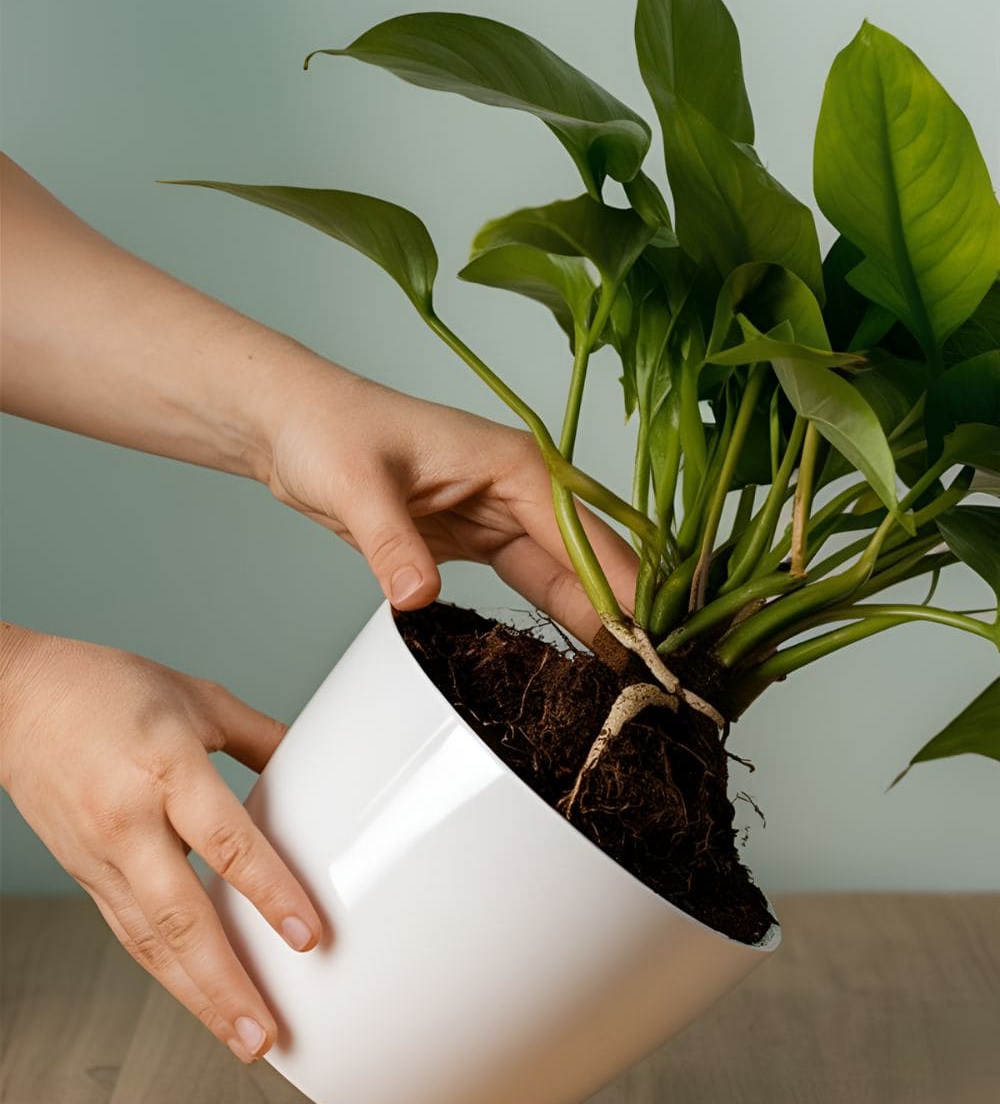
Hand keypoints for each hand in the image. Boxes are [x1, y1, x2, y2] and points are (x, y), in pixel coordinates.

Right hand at [0, 624, 321, 1060]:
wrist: (12, 700)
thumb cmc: (106, 689)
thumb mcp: (197, 698)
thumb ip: (260, 736)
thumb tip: (319, 763)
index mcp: (163, 762)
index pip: (224, 839)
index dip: (268, 890)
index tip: (306, 936)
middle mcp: (127, 817)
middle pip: (180, 913)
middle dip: (226, 982)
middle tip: (267, 1032)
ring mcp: (100, 853)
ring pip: (151, 940)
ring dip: (199, 996)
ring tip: (243, 1039)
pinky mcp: (85, 873)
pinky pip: (130, 933)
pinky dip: (168, 972)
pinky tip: (200, 1001)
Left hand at [264, 363, 638, 644]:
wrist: (294, 426)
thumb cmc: (329, 431)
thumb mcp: (357, 486)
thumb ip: (393, 543)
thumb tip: (418, 596)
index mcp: (516, 463)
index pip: (583, 535)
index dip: (621, 589)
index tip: (649, 642)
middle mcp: (523, 487)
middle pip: (590, 560)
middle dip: (623, 613)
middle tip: (653, 675)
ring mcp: (505, 513)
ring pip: (568, 575)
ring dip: (597, 620)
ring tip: (629, 677)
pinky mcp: (482, 538)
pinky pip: (533, 582)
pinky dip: (558, 614)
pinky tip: (580, 653)